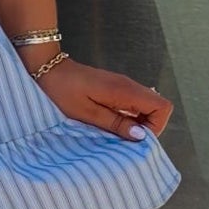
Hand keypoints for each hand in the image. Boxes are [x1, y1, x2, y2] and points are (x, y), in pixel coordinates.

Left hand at [30, 56, 172, 141]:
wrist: (46, 69)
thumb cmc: (62, 91)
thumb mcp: (86, 114)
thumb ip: (115, 124)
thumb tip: (141, 136)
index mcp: (125, 90)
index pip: (162, 107)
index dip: (156, 126)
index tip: (135, 139)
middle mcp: (128, 86)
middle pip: (156, 108)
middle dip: (147, 127)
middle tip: (124, 140)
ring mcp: (122, 86)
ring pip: (144, 107)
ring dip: (135, 123)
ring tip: (114, 133)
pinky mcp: (114, 89)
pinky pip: (131, 105)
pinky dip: (126, 117)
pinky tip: (108, 125)